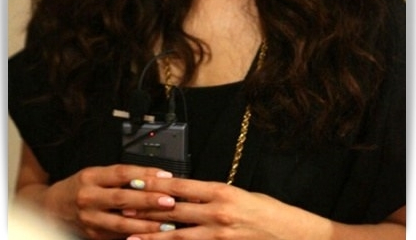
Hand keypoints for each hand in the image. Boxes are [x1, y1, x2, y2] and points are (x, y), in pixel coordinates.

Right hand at [42, 165, 178, 239]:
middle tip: (170, 201)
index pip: (122, 173)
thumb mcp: (96, 174)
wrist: (51, 208)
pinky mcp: (92, 235)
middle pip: (122, 198)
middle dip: (148, 201)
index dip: (144, 174)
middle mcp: (89, 197)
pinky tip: (151, 236)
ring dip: (146, 224)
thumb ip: (120, 176)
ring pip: (121, 222)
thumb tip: (152, 177)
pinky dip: (135, 234)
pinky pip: (117, 235)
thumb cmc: (80, 186)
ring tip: (167, 224)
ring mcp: (90, 219)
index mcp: (91, 177)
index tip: (165, 177)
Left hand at [128, 176, 298, 239]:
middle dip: (147, 209)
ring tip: (130, 236)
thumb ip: (214, 195)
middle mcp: (217, 212)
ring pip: (178, 235)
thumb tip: (190, 193)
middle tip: (123, 207)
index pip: (182, 186)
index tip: (138, 181)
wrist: (291, 234)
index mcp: (221, 191)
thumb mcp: (240, 194)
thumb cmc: (268, 211)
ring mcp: (218, 234)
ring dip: (153, 236)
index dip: (157, 184)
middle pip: (175, 210)